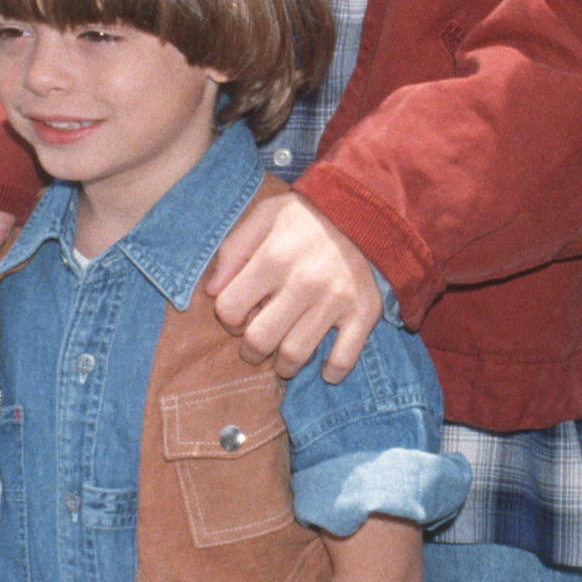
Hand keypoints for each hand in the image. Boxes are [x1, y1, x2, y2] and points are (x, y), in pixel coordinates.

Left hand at [205, 188, 382, 383]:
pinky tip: (325, 368)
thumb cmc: (308, 216)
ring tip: (285, 356)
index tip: (242, 314)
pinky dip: (332, 371)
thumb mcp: (264, 216)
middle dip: (251, 351)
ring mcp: (335, 299)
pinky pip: (344, 358)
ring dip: (284, 365)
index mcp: (274, 257)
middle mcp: (303, 281)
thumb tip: (212, 291)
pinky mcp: (364, 312)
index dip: (229, 317)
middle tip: (257, 346)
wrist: (369, 209)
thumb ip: (234, 249)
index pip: (230, 309)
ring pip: (296, 356)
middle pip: (259, 340)